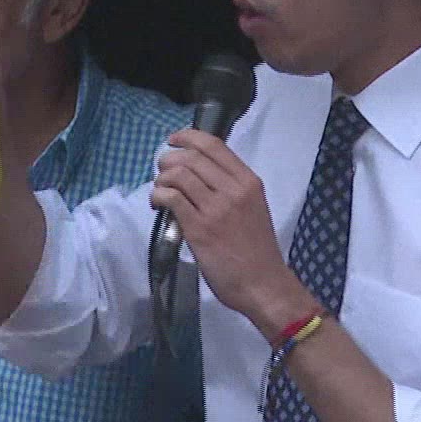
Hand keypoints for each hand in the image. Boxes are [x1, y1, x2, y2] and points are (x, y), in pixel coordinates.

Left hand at [150, 130, 314, 334]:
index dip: (188, 137)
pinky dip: (158, 196)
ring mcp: (216, 208)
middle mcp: (233, 190)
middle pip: (191, 157)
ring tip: (159, 191)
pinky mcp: (199, 228)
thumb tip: (197, 175)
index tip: (174, 141)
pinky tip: (157, 204)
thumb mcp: (253, 208)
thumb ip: (230, 189)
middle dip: (169, 159)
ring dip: (161, 179)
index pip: (214, 145)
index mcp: (248, 182)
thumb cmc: (257, 250)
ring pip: (178, 175)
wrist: (263, 284)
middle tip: (162, 172)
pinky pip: (171, 198)